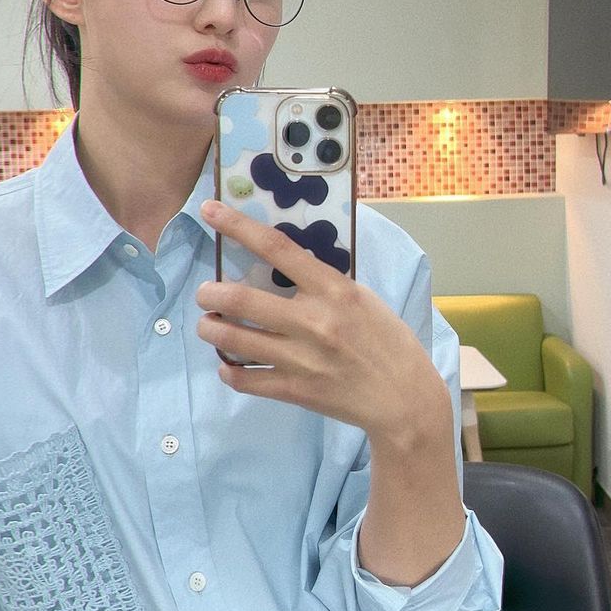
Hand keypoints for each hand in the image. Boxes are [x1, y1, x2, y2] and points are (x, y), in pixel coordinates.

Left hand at [196, 200, 452, 454]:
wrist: (405, 399)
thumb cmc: (388, 342)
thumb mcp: (363, 299)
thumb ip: (324, 284)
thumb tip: (282, 266)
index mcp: (334, 290)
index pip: (277, 249)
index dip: (238, 227)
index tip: (210, 210)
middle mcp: (314, 321)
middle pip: (242, 298)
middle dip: (210, 292)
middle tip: (205, 292)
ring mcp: (302, 359)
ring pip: (234, 339)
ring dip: (211, 328)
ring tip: (209, 323)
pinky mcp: (296, 391)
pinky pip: (246, 380)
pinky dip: (230, 370)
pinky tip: (229, 364)